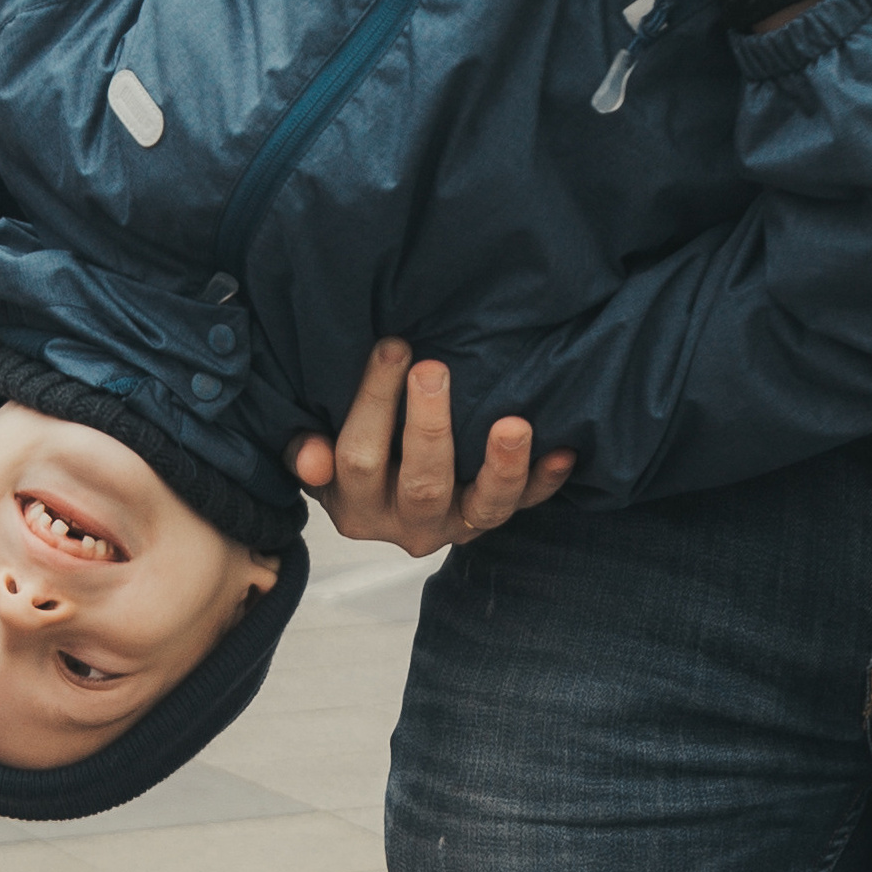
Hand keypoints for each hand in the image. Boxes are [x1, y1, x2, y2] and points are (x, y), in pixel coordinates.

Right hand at [291, 341, 573, 557]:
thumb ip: (308, 451)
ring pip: (485, 506)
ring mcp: (457, 526)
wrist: (391, 501)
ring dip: (502, 466)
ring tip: (515, 424)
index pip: (361, 459)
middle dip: (429, 425)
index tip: (393, 346)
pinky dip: (546, 481)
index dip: (374, 403)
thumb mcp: (320, 459)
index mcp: (357, 508)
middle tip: (433, 368)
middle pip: (422, 483)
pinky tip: (564, 452)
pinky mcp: (492, 519)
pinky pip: (526, 506)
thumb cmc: (356, 455)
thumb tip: (309, 456)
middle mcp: (408, 524)